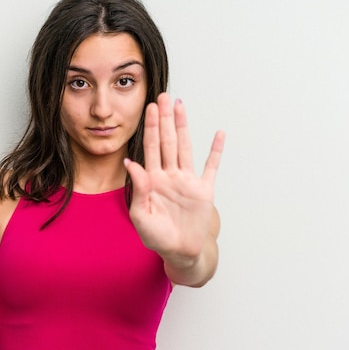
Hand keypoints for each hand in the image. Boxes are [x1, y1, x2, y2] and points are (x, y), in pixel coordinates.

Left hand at [124, 93, 224, 263]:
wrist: (179, 252)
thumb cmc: (156, 237)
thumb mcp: (140, 215)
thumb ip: (137, 188)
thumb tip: (130, 163)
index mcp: (152, 180)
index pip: (150, 148)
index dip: (150, 128)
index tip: (148, 109)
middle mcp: (169, 175)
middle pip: (166, 141)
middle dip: (164, 119)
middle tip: (163, 96)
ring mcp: (187, 181)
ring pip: (185, 147)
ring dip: (183, 126)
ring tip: (180, 106)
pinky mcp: (204, 190)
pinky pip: (211, 167)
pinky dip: (216, 151)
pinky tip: (218, 134)